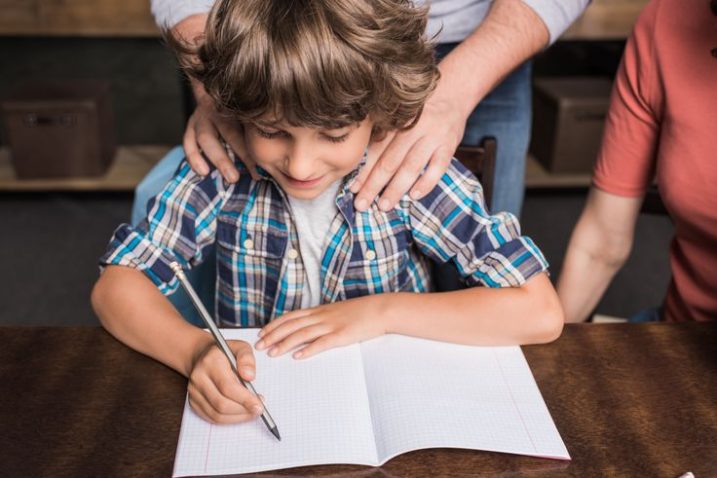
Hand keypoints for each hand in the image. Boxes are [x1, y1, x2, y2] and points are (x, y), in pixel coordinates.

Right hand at [183, 87, 256, 182]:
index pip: (248, 128)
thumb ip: (259, 130)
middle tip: (254, 175)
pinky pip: (188, 140)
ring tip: (232, 178)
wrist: (214, 87)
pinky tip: (203, 172)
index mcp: (238, 106)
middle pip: (230, 132)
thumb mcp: (250, 115)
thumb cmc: (240, 109)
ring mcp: (203, 115)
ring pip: (207, 137)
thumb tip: (276, 159)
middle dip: (242, 155)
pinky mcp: (191, 123)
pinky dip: (194, 157)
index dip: (255, 150)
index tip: (262, 170)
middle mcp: (220, 109)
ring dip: (220, 159)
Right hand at [187, 338, 264, 423]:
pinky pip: (212, 418)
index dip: (245, 399)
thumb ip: (246, 359)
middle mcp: (199, 379)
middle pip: (221, 404)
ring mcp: (194, 392)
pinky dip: (229, 419)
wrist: (202, 356)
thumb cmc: (224, 353)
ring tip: (251, 412)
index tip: (259, 405)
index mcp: (210, 363)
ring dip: (237, 417)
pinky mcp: (193, 402)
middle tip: (258, 409)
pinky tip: (240, 414)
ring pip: (216, 414)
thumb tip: (250, 377)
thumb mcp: (240, 347)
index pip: (227, 387)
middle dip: (243, 410)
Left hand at [255, 296, 389, 358]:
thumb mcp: (335, 311)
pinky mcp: (342, 335)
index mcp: (319, 310)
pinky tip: (299, 356)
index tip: (261, 333)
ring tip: (273, 353)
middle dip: (273, 335)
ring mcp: (331, 325)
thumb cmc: (359, 312)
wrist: (379, 309)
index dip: (274, 325)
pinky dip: (309, 350)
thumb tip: (305, 327)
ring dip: (285, 343)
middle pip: (292, 325)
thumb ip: (320, 318)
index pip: (290, 317)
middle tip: (260, 346)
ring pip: (303, 334)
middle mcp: (321, 316)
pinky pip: (322, 343)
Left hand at [350, 82, 467, 211]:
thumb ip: (384, 134)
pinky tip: (414, 196)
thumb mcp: (401, 115)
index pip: (376, 150)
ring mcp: (433, 137)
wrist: (454, 94)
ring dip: (396, 188)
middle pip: (390, 161)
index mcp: (397, 120)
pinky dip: (426, 183)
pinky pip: (438, 168)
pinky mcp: (450, 145)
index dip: (364, 171)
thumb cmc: (420, 110)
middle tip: (362, 204)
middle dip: (374, 185)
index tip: (353, 189)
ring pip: (411, 166)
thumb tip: (362, 163)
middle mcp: (414, 128)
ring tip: (383, 205)